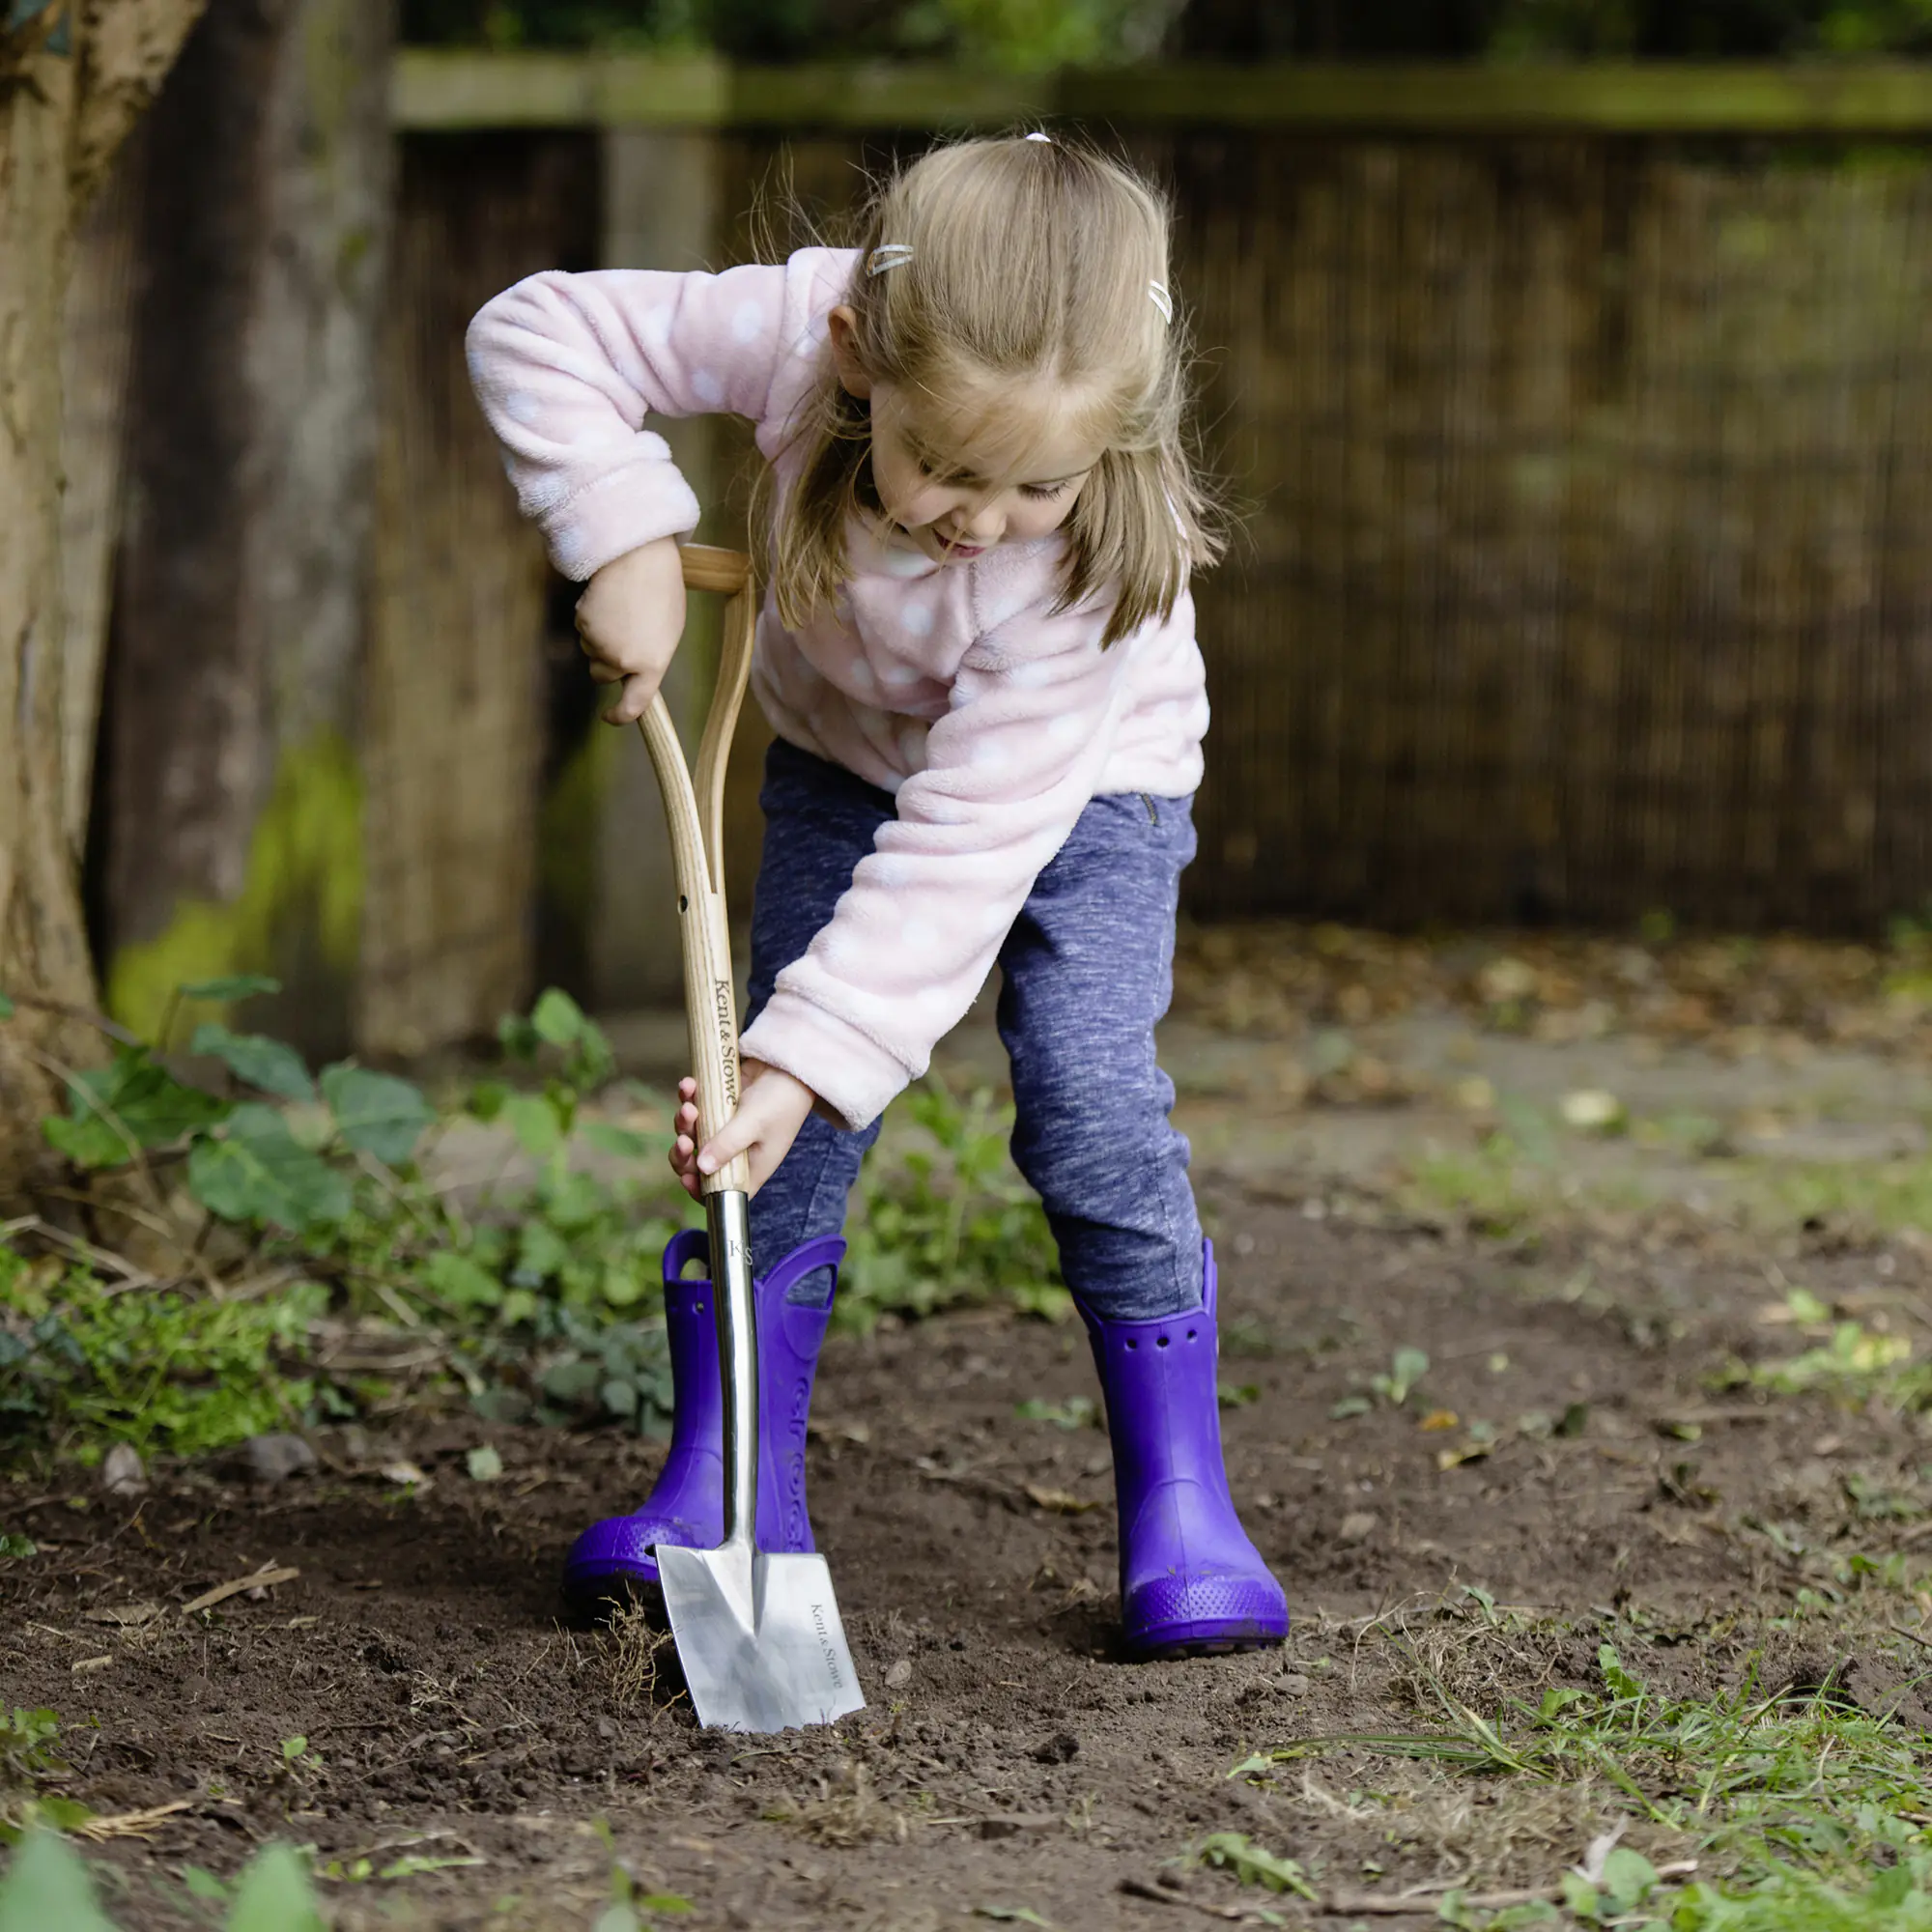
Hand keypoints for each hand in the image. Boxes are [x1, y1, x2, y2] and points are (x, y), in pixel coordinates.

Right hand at [577, 537, 686, 723]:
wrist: (639, 556)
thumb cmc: (661, 591)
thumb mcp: (668, 632)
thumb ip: (650, 658)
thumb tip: (632, 673)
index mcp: (653, 665)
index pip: (635, 705)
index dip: (620, 716)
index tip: (610, 716)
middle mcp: (624, 660)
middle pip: (603, 675)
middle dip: (606, 661)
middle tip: (621, 633)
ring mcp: (600, 643)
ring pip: (591, 650)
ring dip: (599, 636)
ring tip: (620, 608)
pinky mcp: (583, 624)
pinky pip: (583, 629)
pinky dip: (591, 618)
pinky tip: (607, 599)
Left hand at [667, 1060, 817, 1200]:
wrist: (790, 1064)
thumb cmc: (782, 1099)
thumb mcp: (755, 1124)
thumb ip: (728, 1145)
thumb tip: (702, 1168)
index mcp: (750, 1167)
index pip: (721, 1190)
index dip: (700, 1190)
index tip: (687, 1177)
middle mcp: (735, 1151)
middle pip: (698, 1164)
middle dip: (684, 1154)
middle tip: (684, 1141)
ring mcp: (724, 1127)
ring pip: (692, 1134)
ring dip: (684, 1122)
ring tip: (689, 1107)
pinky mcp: (717, 1104)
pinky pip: (694, 1105)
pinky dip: (687, 1097)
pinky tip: (689, 1084)